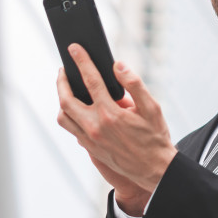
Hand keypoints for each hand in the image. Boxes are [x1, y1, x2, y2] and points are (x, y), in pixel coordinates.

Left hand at [56, 44, 176, 195]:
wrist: (155, 169)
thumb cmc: (155, 137)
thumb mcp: (152, 108)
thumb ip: (134, 84)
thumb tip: (118, 66)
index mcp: (110, 114)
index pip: (90, 81)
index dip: (81, 61)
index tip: (74, 49)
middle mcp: (95, 127)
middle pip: (66, 99)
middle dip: (61, 81)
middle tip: (64, 70)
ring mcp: (90, 139)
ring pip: (63, 116)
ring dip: (61, 99)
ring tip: (67, 89)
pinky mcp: (90, 148)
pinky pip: (71, 129)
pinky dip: (69, 115)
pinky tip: (77, 109)